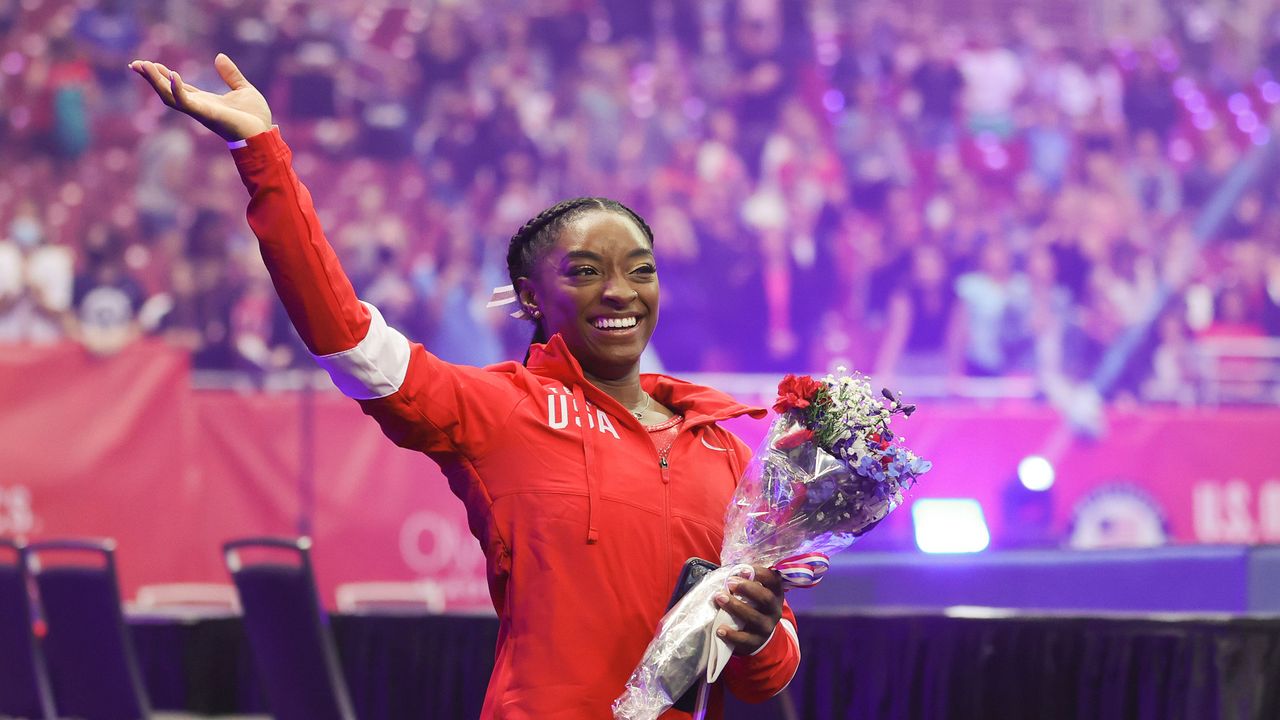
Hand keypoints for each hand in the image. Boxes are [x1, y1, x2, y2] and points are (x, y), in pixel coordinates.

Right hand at [129, 54, 271, 141]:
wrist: (264, 133)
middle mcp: (198, 107)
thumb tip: (219, 57)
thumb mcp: (243, 89)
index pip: (177, 87)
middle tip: (134, 64)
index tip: (148, 63)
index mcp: (204, 101)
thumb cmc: (255, 117)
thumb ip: (230, 74)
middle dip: (151, 79)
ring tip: (143, 66)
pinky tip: (173, 75)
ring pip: (170, 97)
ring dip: (156, 82)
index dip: (162, 76)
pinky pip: (187, 102)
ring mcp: (200, 111)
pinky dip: (178, 89)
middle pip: (167, 92)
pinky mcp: (207, 115)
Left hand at [713, 566, 783, 655]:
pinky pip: (745, 639)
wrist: (759, 636)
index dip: (760, 573)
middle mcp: (774, 610)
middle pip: (766, 598)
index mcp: (775, 594)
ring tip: (719, 598)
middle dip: (747, 588)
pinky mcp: (756, 641)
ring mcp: (766, 627)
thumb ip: (747, 582)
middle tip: (729, 582)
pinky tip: (720, 629)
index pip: (773, 580)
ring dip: (736, 606)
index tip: (743, 570)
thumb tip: (731, 572)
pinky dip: (732, 634)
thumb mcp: (756, 594)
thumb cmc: (753, 606)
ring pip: (754, 618)